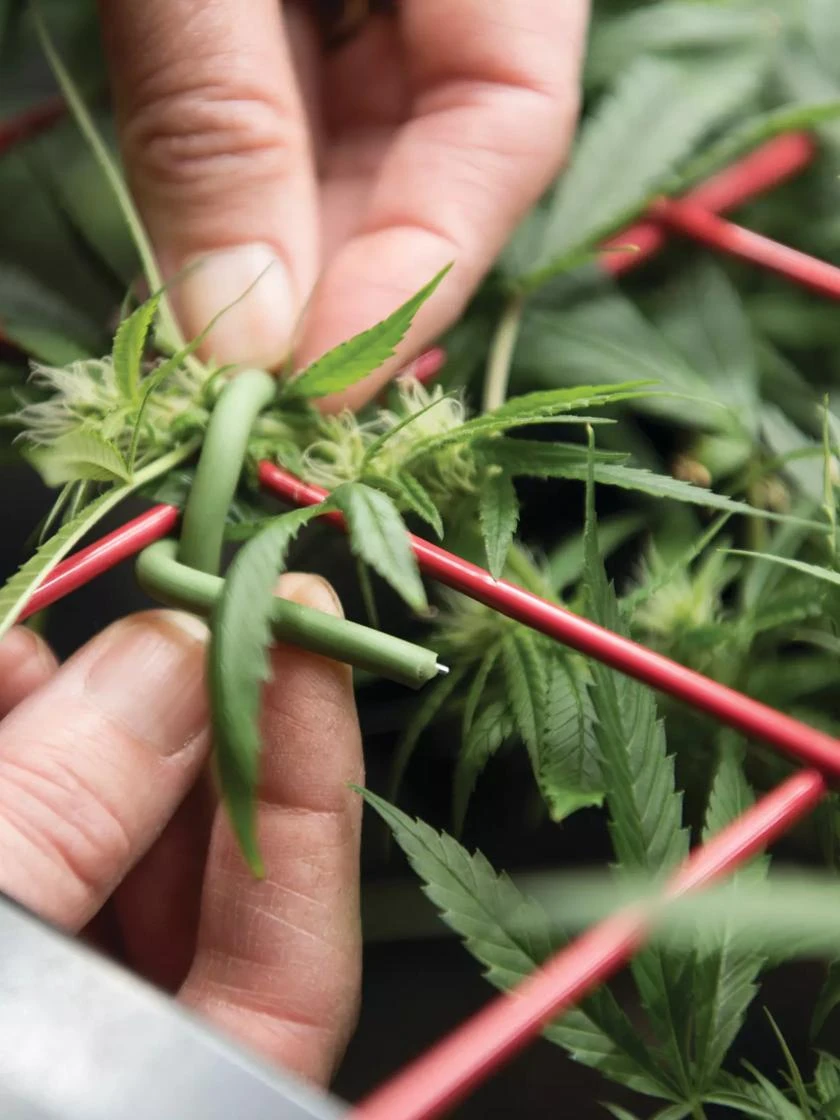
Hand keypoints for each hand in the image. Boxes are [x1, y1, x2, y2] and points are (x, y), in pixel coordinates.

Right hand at [0, 574, 362, 1084]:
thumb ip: (66, 819)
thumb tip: (170, 660)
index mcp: (179, 1107)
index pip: (297, 960)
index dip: (311, 782)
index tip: (307, 637)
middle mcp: (139, 1072)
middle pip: (199, 891)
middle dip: (176, 739)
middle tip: (179, 618)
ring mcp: (71, 1026)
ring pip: (109, 861)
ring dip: (79, 738)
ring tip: (40, 646)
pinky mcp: (21, 971)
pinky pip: (37, 856)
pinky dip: (23, 766)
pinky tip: (3, 685)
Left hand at [97, 0, 588, 408]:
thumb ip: (223, 120)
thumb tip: (246, 336)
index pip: (511, 127)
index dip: (420, 275)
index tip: (321, 383)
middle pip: (434, 169)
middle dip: (333, 290)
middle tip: (245, 388)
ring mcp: (387, 6)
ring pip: (364, 159)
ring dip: (281, 261)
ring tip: (208, 341)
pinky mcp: (316, 22)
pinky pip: (303, 124)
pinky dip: (243, 198)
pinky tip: (196, 261)